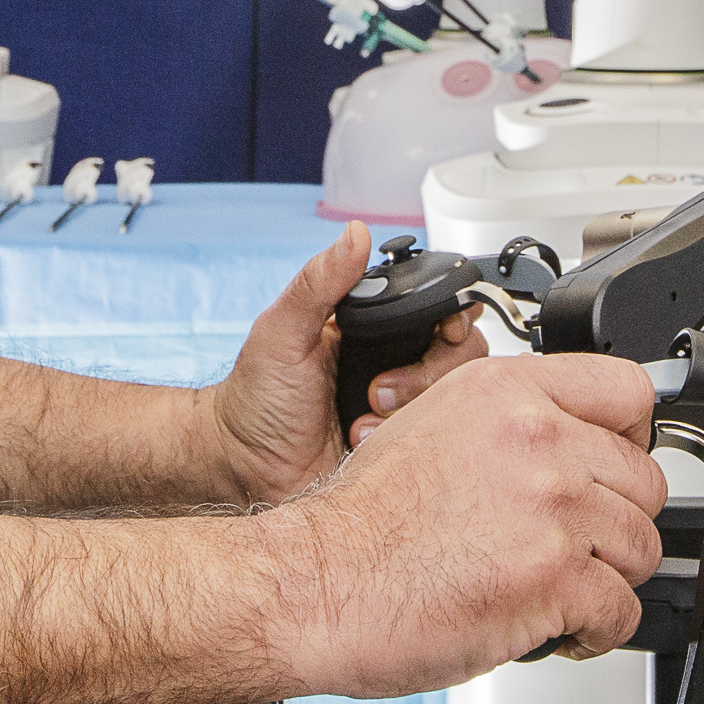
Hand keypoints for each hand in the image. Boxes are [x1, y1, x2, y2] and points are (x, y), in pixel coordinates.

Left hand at [204, 221, 486, 502]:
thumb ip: (319, 282)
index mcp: (372, 327)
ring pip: (453, 398)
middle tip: (378, 389)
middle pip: (459, 353)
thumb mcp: (282, 330)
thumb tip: (354, 234)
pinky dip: (405, 439)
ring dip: (414, 407)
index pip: (437, 308)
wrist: (243, 469)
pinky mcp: (401, 445)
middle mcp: (395, 363)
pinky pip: (436, 439)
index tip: (443, 329)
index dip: (451, 316)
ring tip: (366, 418)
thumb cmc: (255, 399)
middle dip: (428, 372)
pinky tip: (365, 441)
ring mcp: (403, 407)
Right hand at [260, 354, 664, 699]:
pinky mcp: (552, 576)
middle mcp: (536, 437)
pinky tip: (562, 629)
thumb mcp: (429, 425)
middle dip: (617, 522)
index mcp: (507, 392)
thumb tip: (558, 440)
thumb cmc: (361, 524)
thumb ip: (504, 423)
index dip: (630, 440)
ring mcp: (550, 505)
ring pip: (642, 547)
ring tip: (566, 591)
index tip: (615, 468)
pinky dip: (598, 631)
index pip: (627, 391)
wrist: (317, 584)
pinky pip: (622, 610)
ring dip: (610, 579)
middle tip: (580, 546)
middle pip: (645, 478)